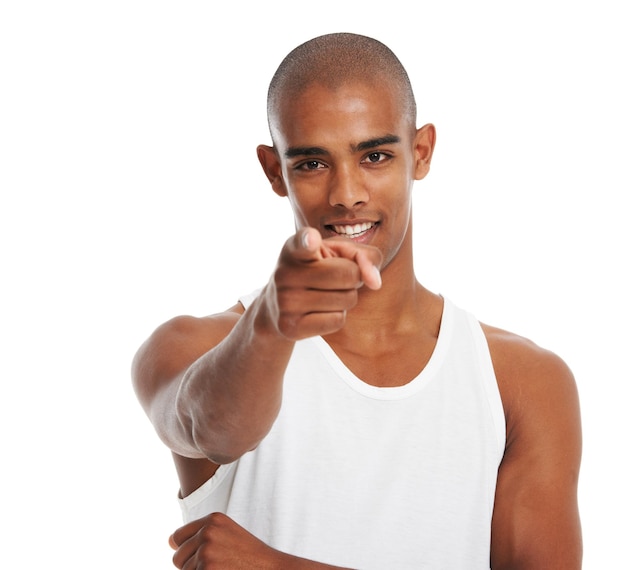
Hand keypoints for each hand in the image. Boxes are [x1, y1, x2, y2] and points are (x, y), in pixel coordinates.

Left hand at [169, 512, 281, 568]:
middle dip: (191, 566)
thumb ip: (200, 534)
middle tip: (217, 567)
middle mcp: (207, 531)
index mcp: (212, 519)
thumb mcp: (227, 535)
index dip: (187, 550)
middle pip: (177, 557)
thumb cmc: (249, 557)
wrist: (271, 568)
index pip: (178, 537)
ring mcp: (206, 551)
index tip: (205, 557)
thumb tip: (169, 542)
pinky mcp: (206, 569)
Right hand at [265, 227, 381, 339]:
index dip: (308, 240)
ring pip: (346, 300)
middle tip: (335, 279)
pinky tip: (319, 311)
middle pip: (348, 275)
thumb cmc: (316, 271)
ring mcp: (285, 302)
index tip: (311, 239)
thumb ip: (363, 255)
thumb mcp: (336, 253)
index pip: (302, 243)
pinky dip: (337, 316)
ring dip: (346, 298)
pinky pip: (337, 321)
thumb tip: (375, 282)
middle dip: (353, 278)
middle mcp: (285, 273)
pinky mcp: (289, 327)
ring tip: (324, 294)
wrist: (277, 307)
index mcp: (294, 248)